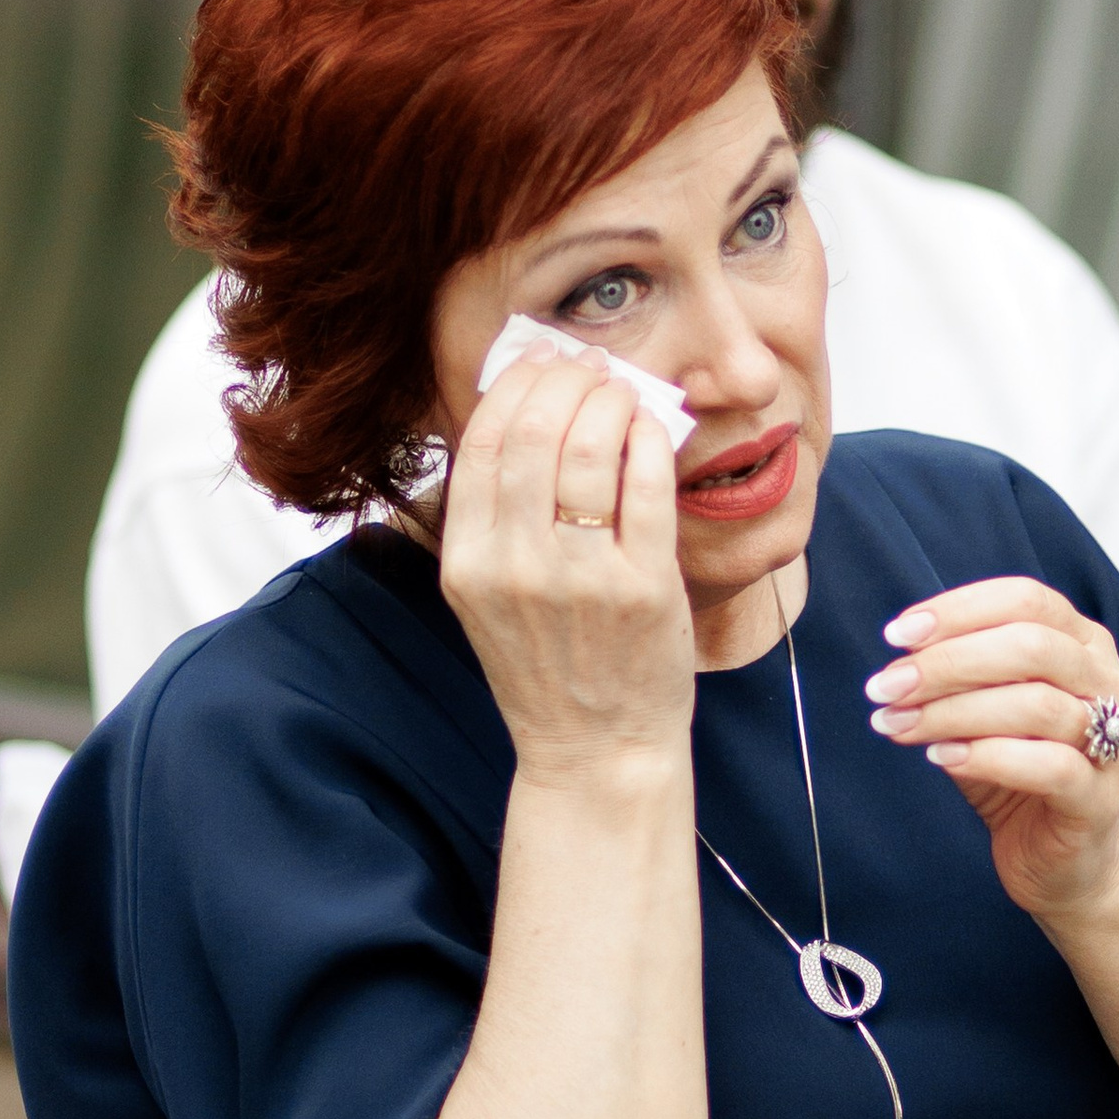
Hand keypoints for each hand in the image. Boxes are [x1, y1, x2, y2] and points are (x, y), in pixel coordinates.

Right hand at [439, 350, 695, 785]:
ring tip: (623, 392)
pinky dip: (650, 441)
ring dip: (612, 400)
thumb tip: (525, 410)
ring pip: (590, 448)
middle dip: (568, 380)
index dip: (516, 386)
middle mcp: (516, 567)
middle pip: (535, 431)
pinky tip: (651, 429)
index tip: (543, 366)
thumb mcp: (491, 594)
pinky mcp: (643, 588)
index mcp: (467, 563)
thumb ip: (496, 516)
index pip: (481, 441)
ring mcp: (581, 579)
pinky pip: (647, 486)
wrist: (595, 751)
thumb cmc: (548, 665)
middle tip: (591, 369)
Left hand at [866, 578, 1118, 922]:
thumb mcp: (983, 714)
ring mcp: (1114, 741)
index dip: (959, 610)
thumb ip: (958, 681)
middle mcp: (1110, 683)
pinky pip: (1049, 766)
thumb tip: (899, 660)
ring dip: (954, 711)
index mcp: (1084, 645)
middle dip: (947, 661)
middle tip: (887, 685)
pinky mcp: (1100, 800)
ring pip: (1037, 704)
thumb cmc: (1021, 776)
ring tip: (899, 724)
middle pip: (1031, 645)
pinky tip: (942, 758)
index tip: (896, 634)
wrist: (1067, 863)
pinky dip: (987, 756)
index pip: (1026, 600)